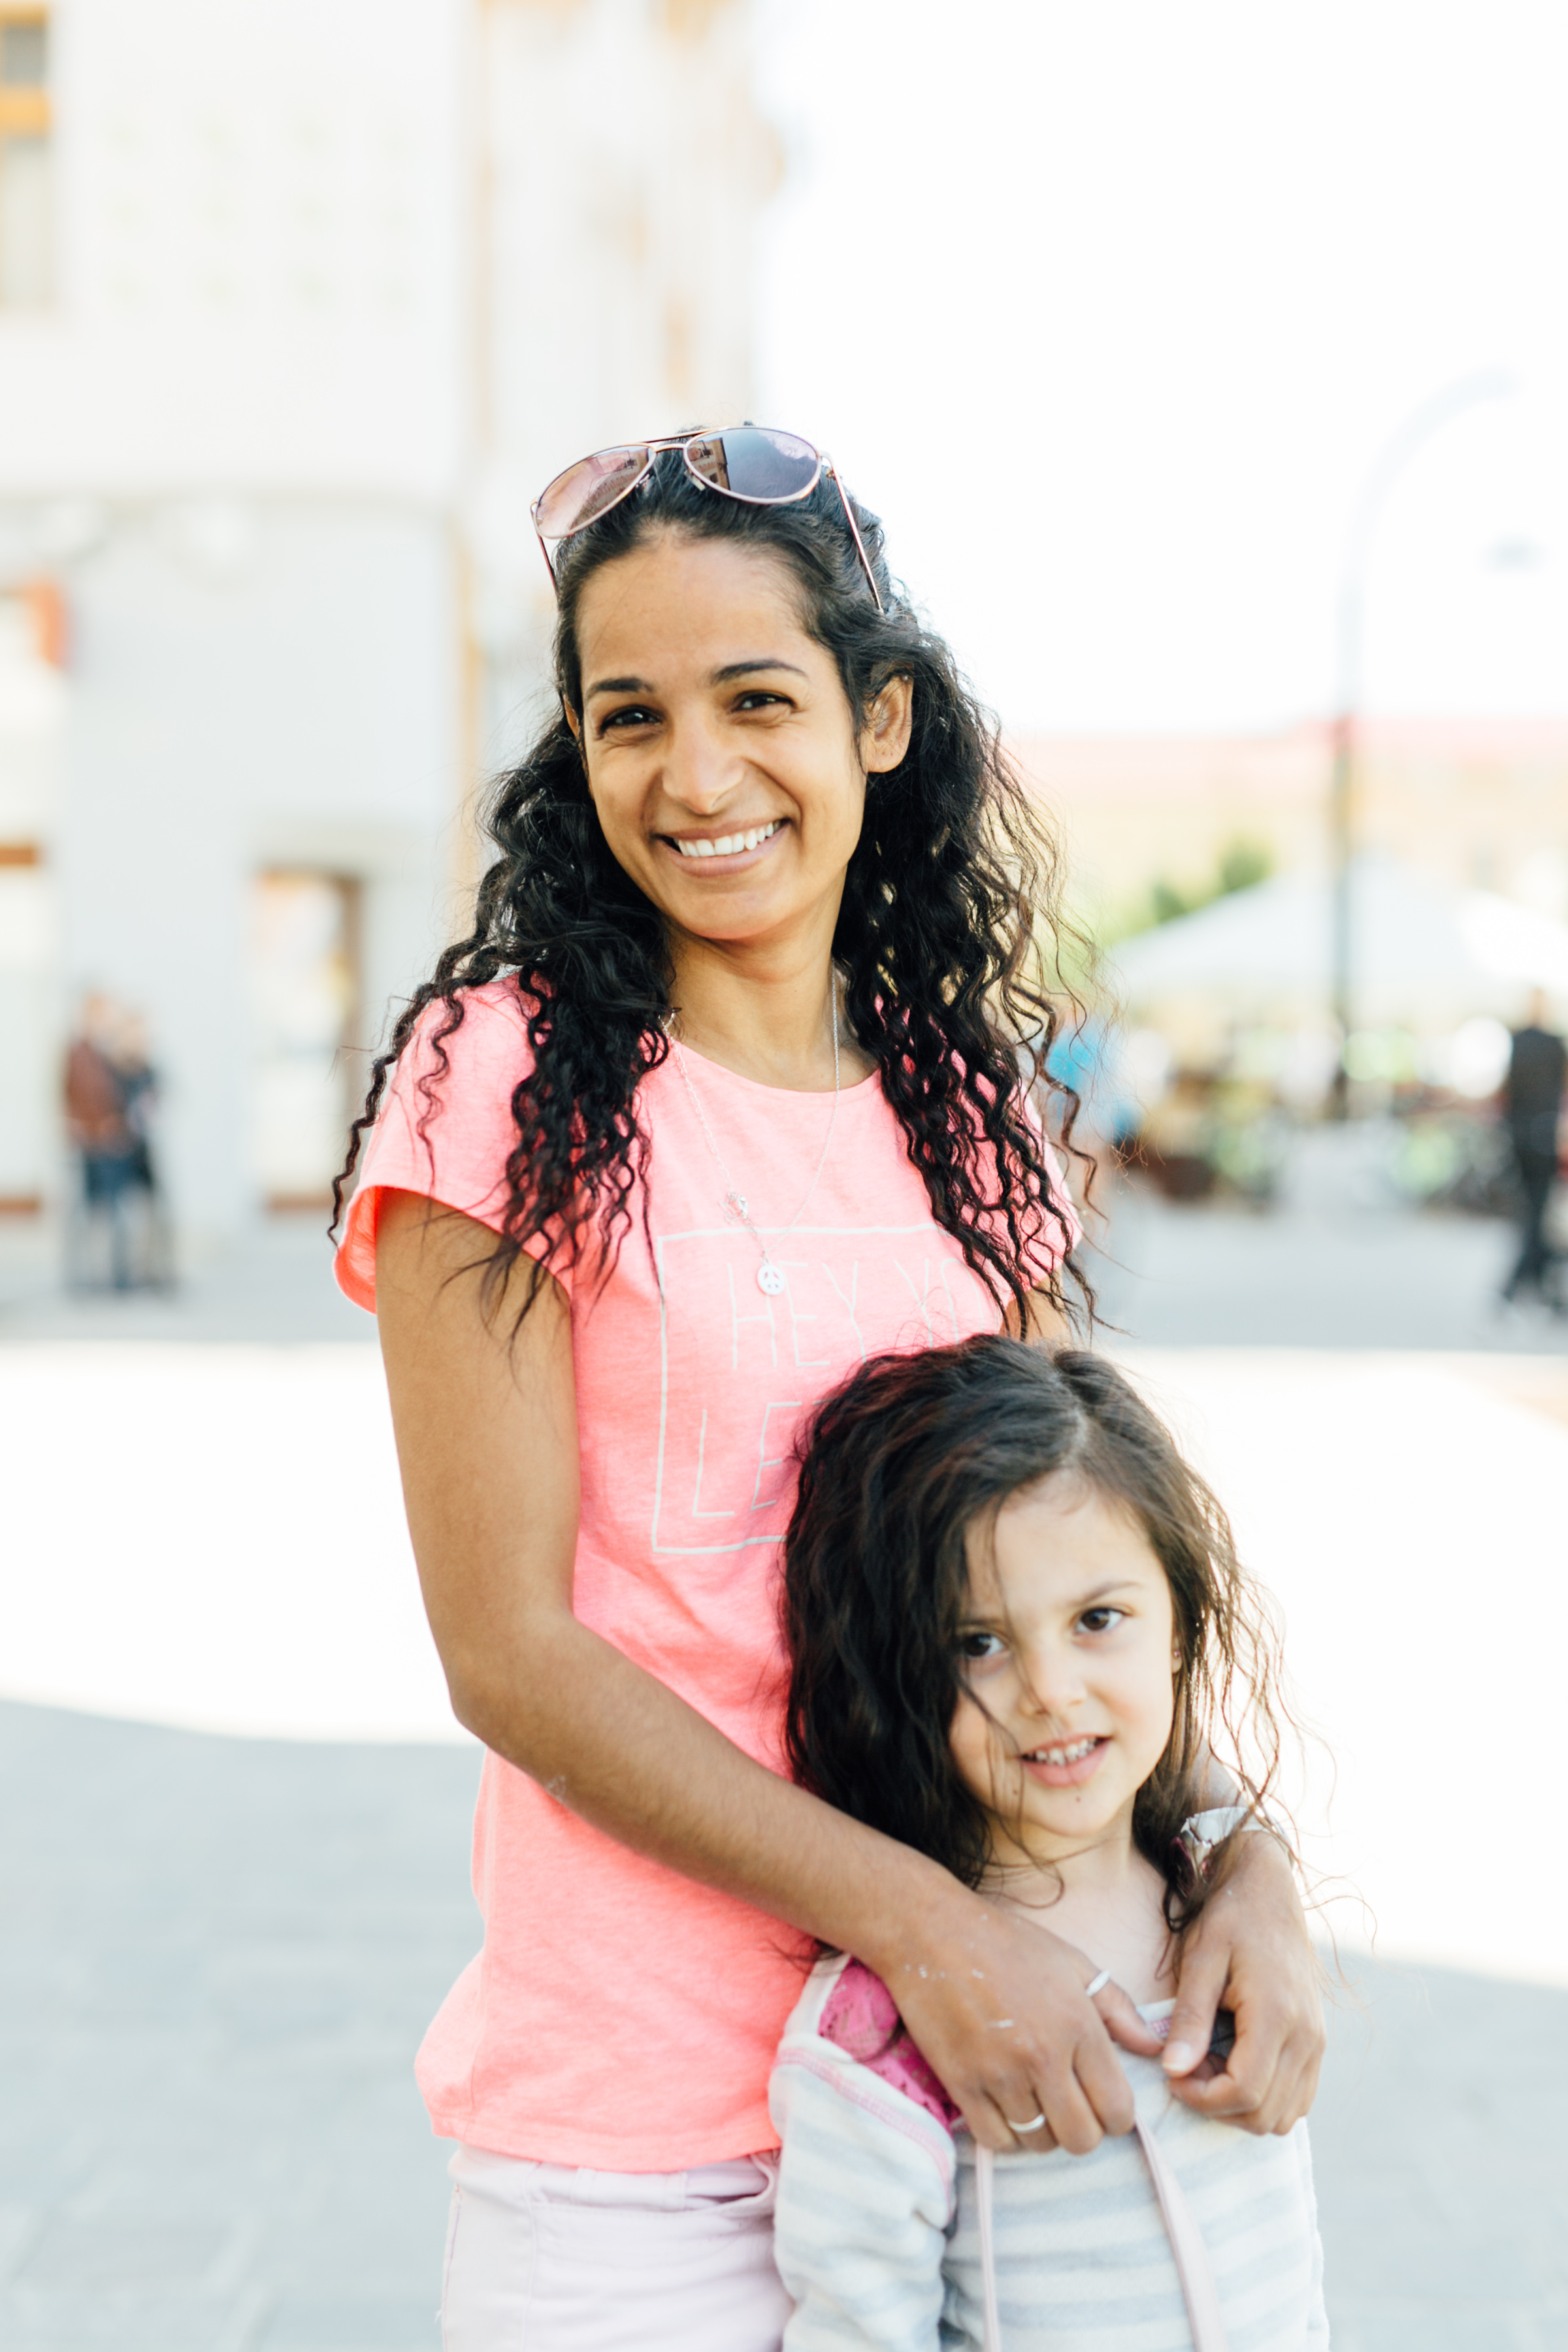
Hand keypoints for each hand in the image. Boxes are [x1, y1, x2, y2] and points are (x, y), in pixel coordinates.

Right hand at [871, 1885, 1165, 2154]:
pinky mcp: (962, 2084)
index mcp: (1078, 2025)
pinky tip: (1006, 2106)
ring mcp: (1000, 2075)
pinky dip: (1006, 2133)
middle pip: (1083, 2138)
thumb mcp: (1072, 1962)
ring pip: (1040, 2143)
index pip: (1118, 2109)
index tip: (1103, 2101)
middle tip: (1070, 2105)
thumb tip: (1154, 2049)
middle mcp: (1044, 2056)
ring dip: (1044, 2131)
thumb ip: (1118, 2009)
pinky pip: (996, 2140)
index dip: (1117, 2115)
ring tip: (1036, 2101)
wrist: (931, 1932)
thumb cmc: (1006, 1942)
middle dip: (1084, 2129)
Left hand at [1162, 1831, 1324, 2133]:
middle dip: (1219, 2106)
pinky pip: (1298, 2097)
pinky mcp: (1317, 2042)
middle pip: (1265, 2114)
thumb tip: (1173, 2071)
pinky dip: (1265, 2098)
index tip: (1173, 2077)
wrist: (1270, 1890)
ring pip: (1285, 2115)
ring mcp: (1317, 2042)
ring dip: (1242, 2106)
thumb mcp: (1201, 1959)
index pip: (1245, 2092)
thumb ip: (1189, 2017)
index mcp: (1277, 2014)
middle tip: (1188, 2070)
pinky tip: (1233, 2063)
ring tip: (1209, 2064)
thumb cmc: (1230, 1919)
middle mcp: (1307, 2036)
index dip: (1203, 2099)